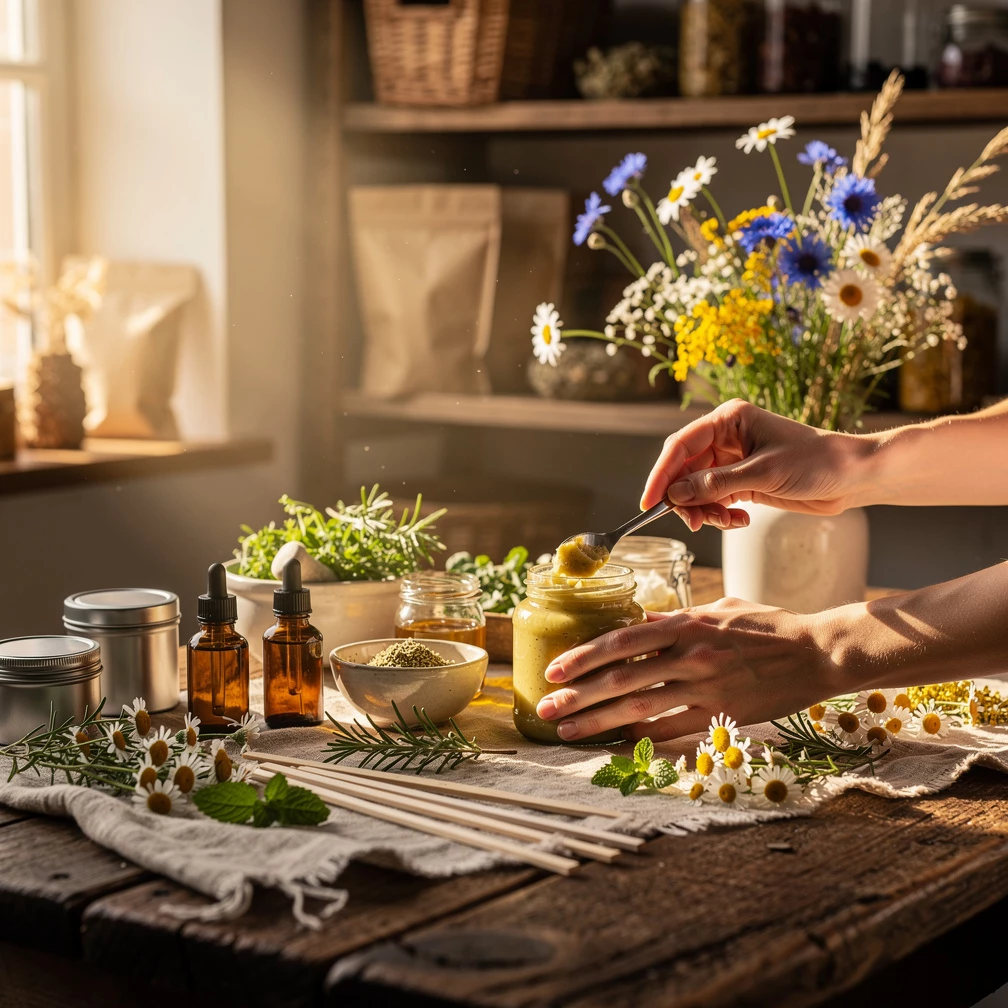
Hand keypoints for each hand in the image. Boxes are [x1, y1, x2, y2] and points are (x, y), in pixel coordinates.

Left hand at [534, 600, 839, 742]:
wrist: (818, 653)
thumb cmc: (768, 624)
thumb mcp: (720, 609)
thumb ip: (678, 619)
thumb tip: (641, 624)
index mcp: (687, 625)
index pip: (622, 641)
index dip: (584, 656)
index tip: (555, 669)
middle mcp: (690, 657)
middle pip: (622, 679)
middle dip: (578, 696)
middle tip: (546, 708)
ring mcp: (706, 689)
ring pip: (640, 709)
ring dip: (598, 722)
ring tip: (566, 732)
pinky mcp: (722, 716)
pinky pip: (673, 731)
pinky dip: (641, 739)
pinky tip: (614, 745)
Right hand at [641, 399, 868, 531]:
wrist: (852, 477)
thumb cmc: (816, 462)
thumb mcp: (763, 473)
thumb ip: (716, 484)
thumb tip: (675, 495)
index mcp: (729, 420)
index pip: (680, 446)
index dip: (661, 474)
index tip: (649, 502)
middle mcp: (726, 437)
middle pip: (684, 470)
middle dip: (685, 498)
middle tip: (695, 523)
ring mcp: (733, 460)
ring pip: (698, 489)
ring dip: (705, 510)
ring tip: (724, 522)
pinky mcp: (743, 481)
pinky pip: (715, 500)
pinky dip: (720, 514)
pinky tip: (739, 520)